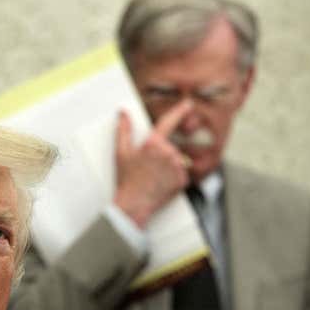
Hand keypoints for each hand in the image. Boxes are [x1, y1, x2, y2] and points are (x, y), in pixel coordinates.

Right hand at [113, 100, 192, 228]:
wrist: (134, 204)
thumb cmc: (127, 180)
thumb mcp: (121, 153)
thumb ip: (123, 130)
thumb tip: (123, 113)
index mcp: (154, 143)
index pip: (170, 121)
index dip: (180, 111)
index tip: (187, 104)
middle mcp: (168, 152)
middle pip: (170, 146)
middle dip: (162, 154)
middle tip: (149, 168)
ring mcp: (177, 166)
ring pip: (176, 160)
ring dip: (168, 166)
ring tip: (153, 177)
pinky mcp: (183, 179)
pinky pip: (181, 174)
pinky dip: (173, 178)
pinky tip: (161, 183)